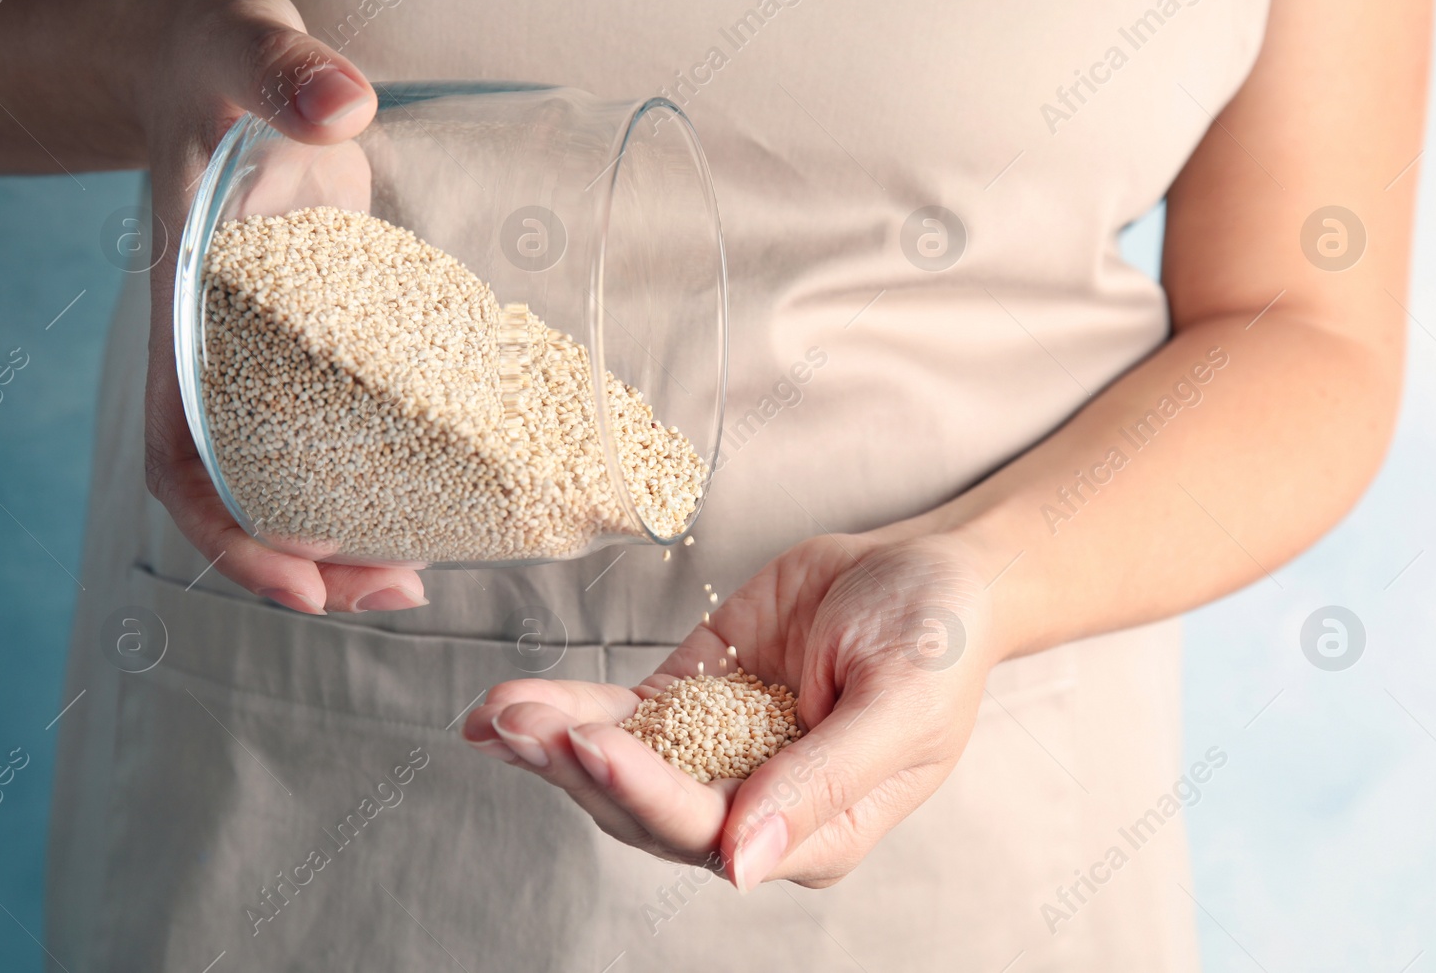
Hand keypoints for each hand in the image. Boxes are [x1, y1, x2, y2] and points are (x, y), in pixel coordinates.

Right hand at [137, 0, 426, 613]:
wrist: (220, 63)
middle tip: (400, 593)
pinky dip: (380, 471)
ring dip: (350, 534)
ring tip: (421, 574)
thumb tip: (339, 104)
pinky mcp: (321, 337)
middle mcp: (223, 353)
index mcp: (188, 314)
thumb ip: (282, 69)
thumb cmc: (216, 62)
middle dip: (311, 561)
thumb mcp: (239, 46)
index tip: (299, 585)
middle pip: (247, 492)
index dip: (229, 532)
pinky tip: (438, 491)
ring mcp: (271, 352)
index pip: (182, 454)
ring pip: (295, 474)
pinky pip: (340, 427)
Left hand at [462, 531, 999, 890]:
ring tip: (496, 715)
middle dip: (576, 771)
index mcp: (815, 829)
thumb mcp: (902, 706)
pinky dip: (567, 709)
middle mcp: (756, 806)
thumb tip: (742, 867)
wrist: (931, 568)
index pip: (710, 831)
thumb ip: (823, 783)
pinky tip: (511, 705)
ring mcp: (720, 752)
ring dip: (556, 745)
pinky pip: (622, 715)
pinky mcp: (694, 699)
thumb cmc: (939, 639)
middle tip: (518, 725)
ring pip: (621, 768)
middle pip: (646, 810)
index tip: (590, 742)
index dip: (644, 790)